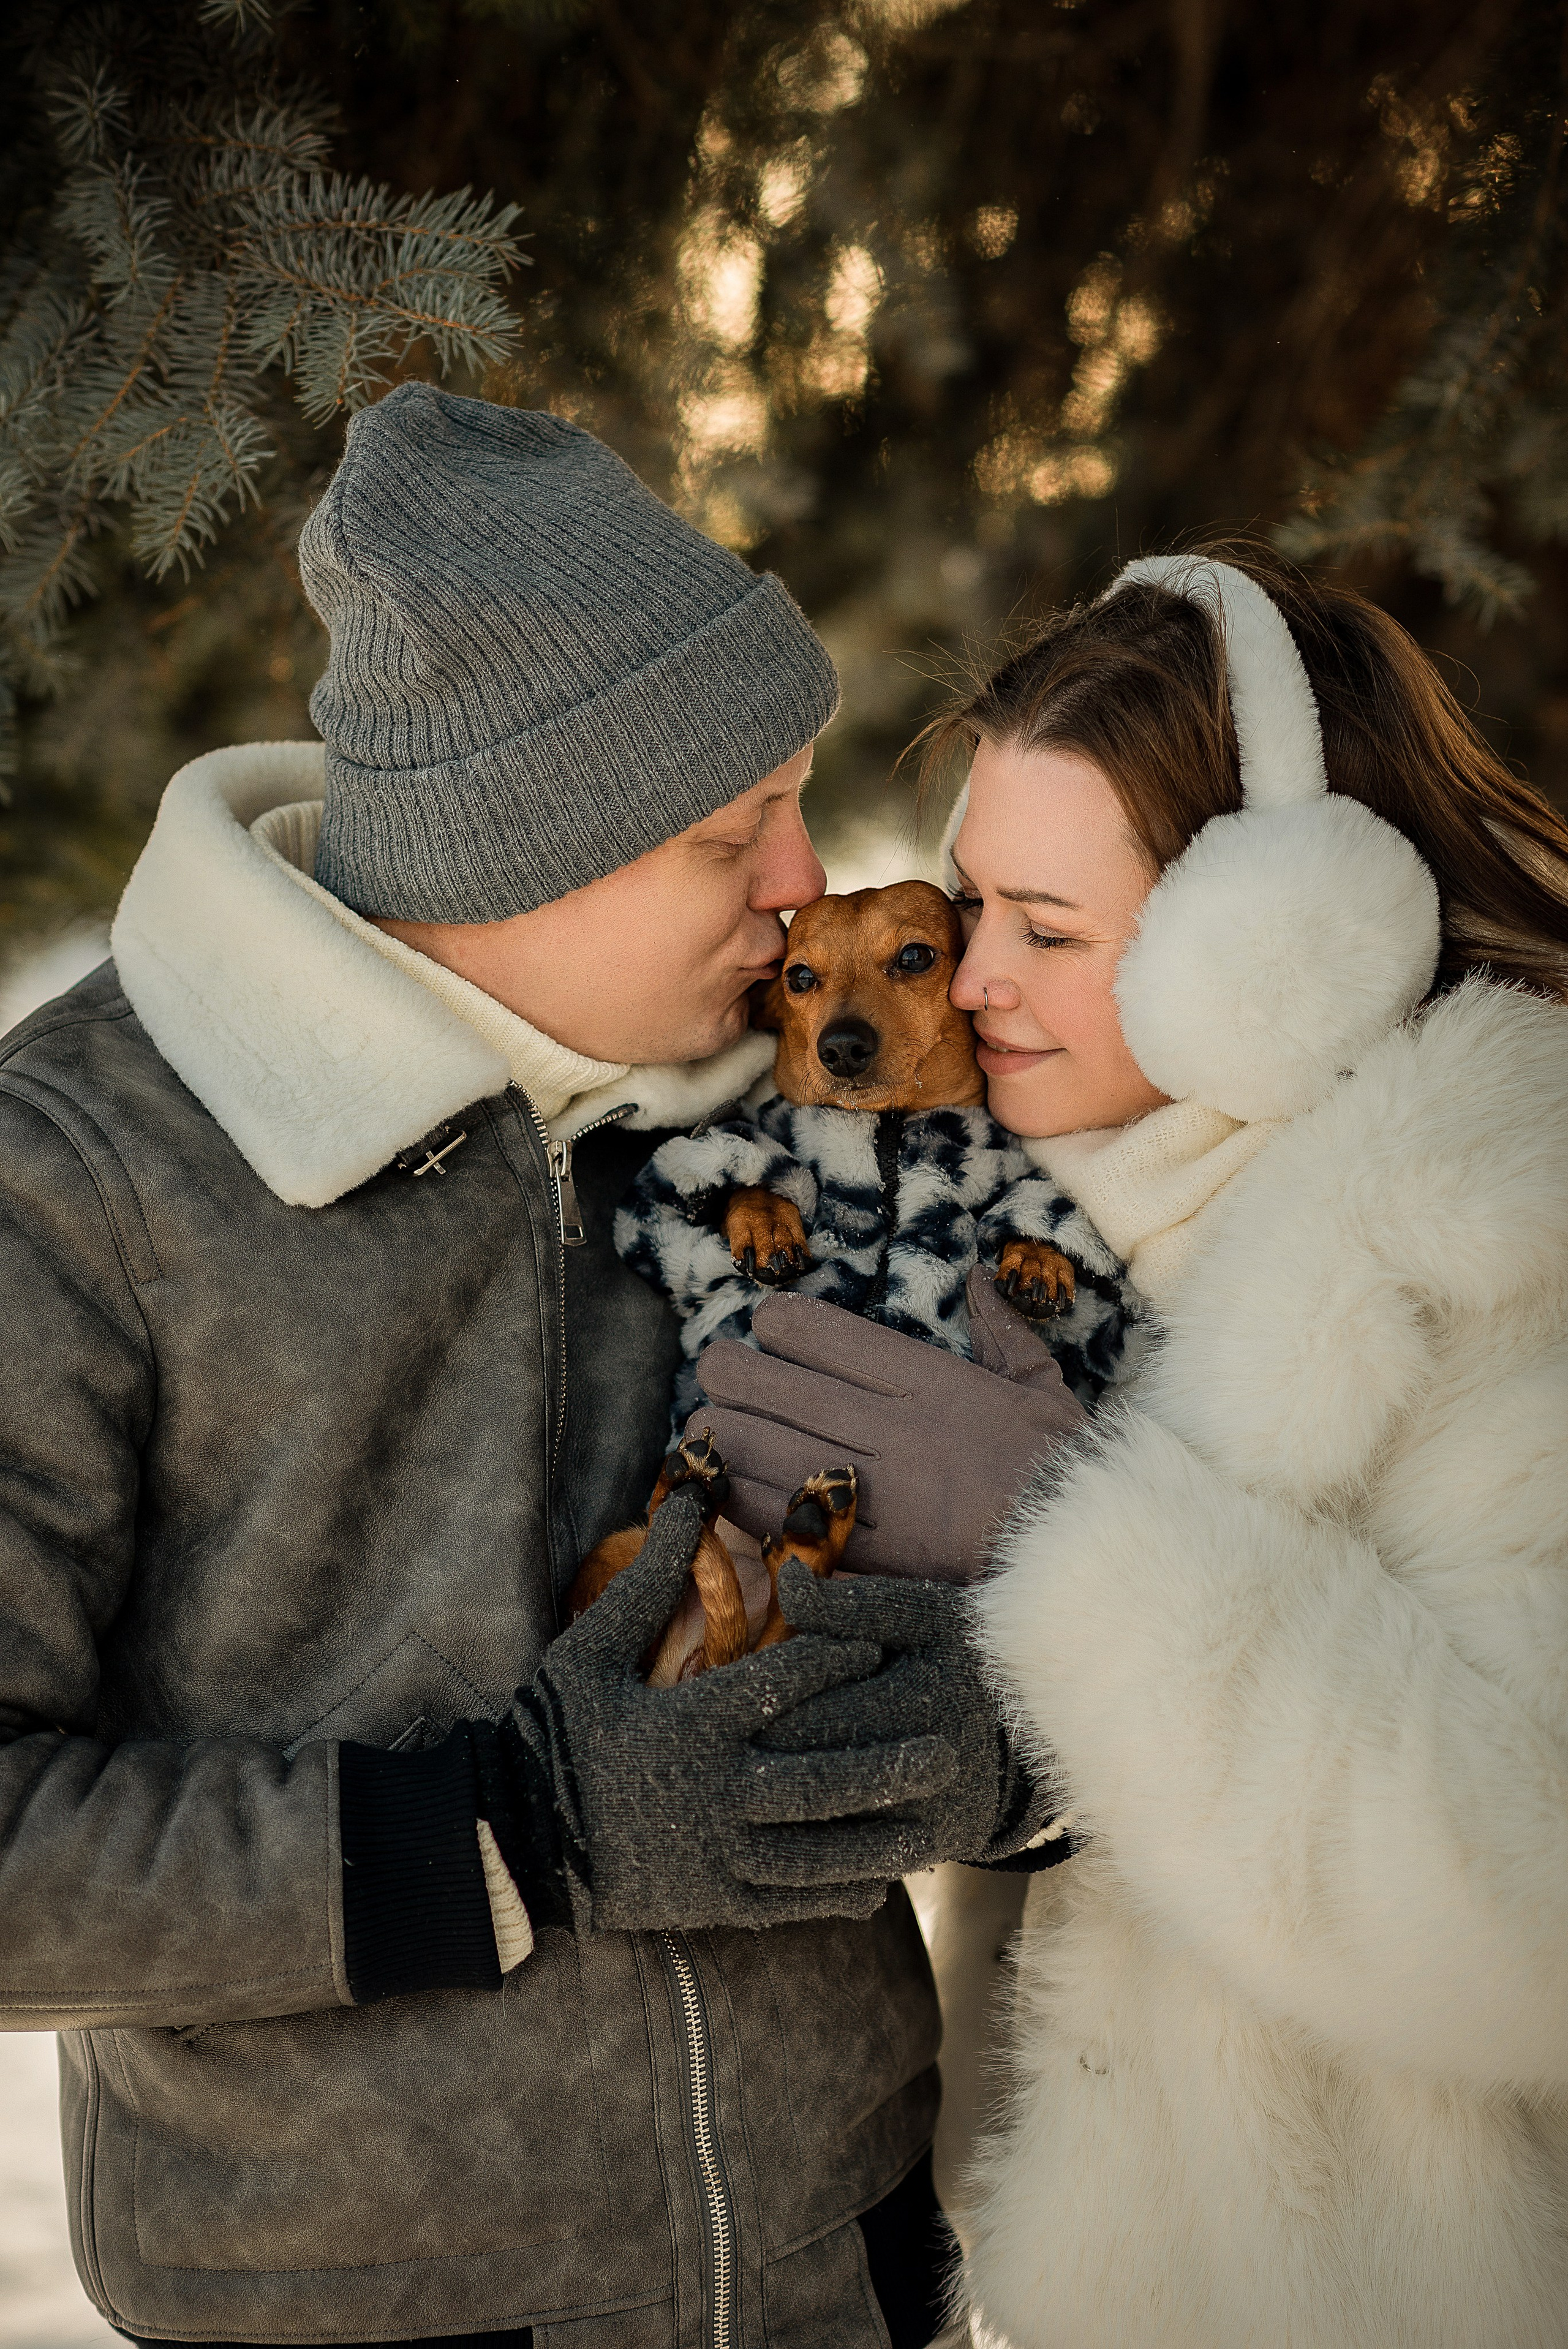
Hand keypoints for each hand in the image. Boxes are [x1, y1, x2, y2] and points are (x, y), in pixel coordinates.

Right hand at [472, 1491, 955, 1932]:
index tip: (880, 1642)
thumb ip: (648, 1580)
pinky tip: (879, 1884)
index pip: (777, 1688)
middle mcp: (714, 1793)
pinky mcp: (710, 1903)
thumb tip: (689, 1501)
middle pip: (818, 1781)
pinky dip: (837, 1894)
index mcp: (690, 1727)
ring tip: (932, 1824)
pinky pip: (788, 1903)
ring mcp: (715, 1856)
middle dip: (885, 1764)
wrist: (514, 1837)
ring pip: (817, 1851)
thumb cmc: (553, 1730)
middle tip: (945, 1749)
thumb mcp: (591, 1648)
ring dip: (879, 1837)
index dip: (832, 1662)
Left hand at [693, 1267, 1088, 1582]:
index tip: (764, 1322)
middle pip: (778, 1387)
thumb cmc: (1065, 1470)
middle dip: (733, 1372)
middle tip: (715, 1368)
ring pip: (765, 1449)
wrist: (1085, 1560)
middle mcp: (894, 1428)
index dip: (779, 1322)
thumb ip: (1002, 1331)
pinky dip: (742, 1499)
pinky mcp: (867, 1552)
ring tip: (705, 1423)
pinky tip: (718, 1483)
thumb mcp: (1041, 1387)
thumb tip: (979, 1277)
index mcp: (932, 1382)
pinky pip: (784, 1519)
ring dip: (723, 1433)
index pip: (828, 1336)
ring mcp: (876, 1492)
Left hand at [734, 1561, 1057, 1889]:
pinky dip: (822, 1842)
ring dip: (786, 1810)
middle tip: (729, 1751)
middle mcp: (925, 1770)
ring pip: (832, 1829)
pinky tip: (795, 1822)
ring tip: (755, 1784)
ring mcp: (933, 1819)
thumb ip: (850, 1603)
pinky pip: (860, 1861)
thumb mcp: (920, 1612)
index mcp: (918, 1701)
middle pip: (812, 1778)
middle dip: (764, 1765)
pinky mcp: (935, 1851)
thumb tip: (786, 1581)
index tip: (731, 1707)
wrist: (1042, 1719)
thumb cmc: (970, 1650)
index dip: (761, 1717)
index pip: (811, 1720)